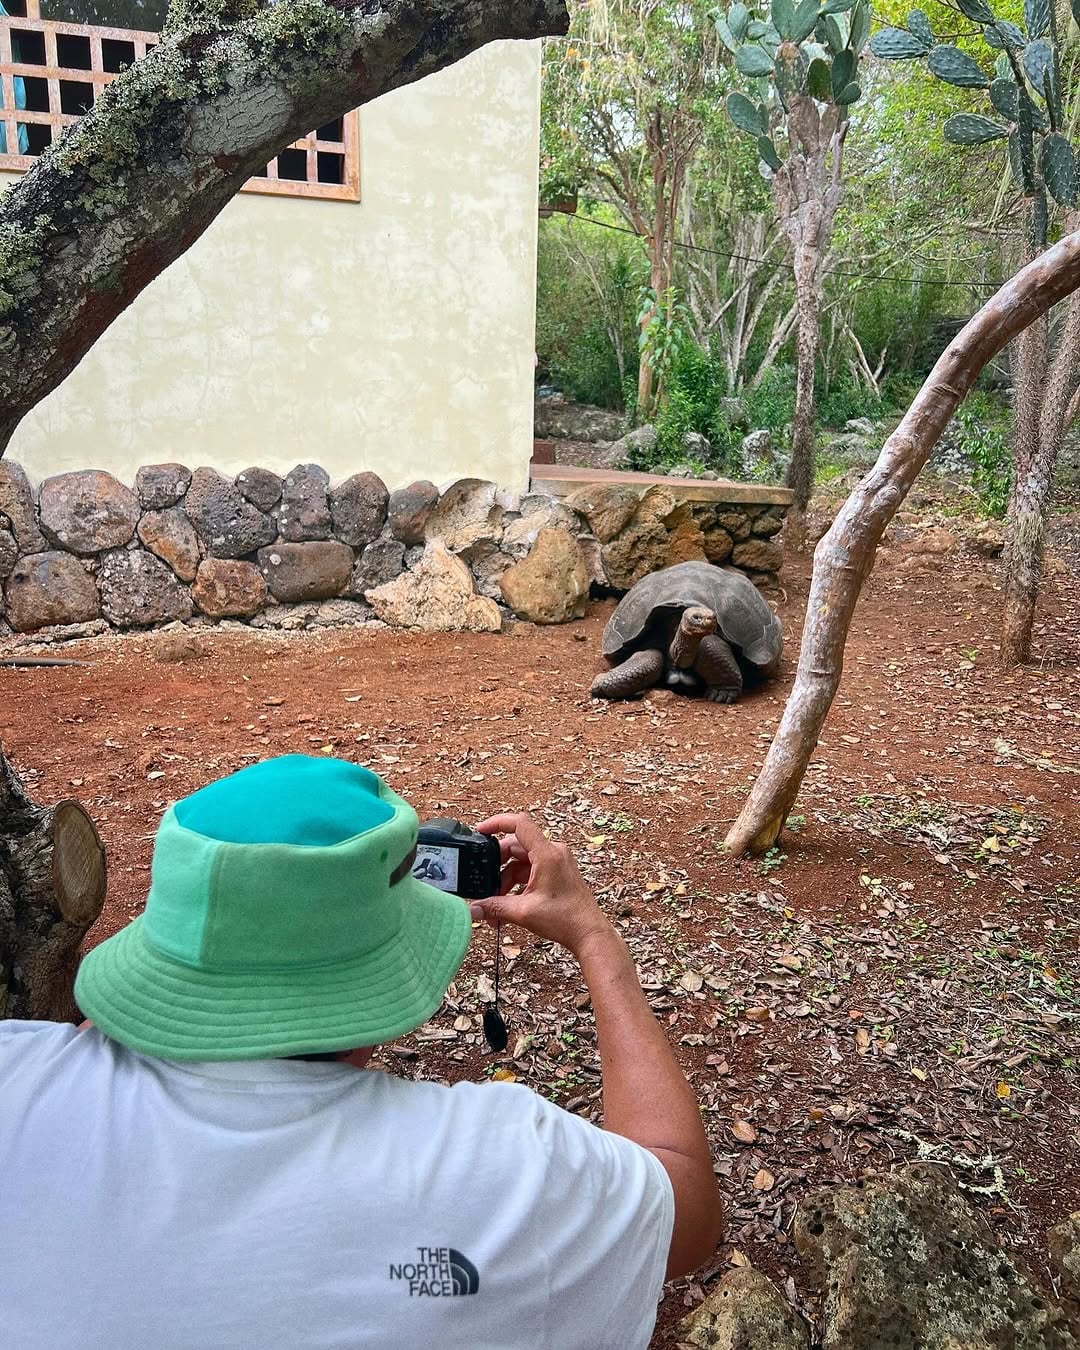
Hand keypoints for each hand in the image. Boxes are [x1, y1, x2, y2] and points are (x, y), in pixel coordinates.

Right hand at [471, 813, 613, 957]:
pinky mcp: (556, 873)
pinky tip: (508, 905)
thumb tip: (472, 909)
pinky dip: (517, 885)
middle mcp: (553, 853)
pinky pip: (530, 872)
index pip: (520, 824)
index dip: (496, 823)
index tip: (480, 831)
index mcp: (547, 854)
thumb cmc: (566, 919)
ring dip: (505, 880)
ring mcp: (555, 862)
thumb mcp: (524, 912)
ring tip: (495, 904)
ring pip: (521, 862)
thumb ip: (495, 908)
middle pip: (515, 847)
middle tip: (484, 883)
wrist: (588, 933)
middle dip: (497, 866)